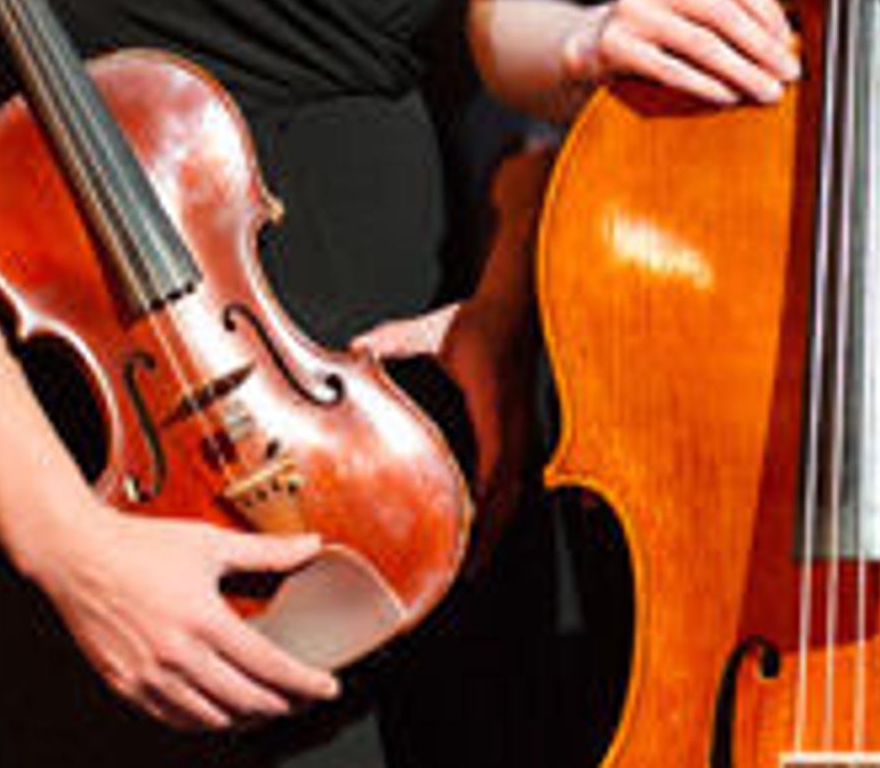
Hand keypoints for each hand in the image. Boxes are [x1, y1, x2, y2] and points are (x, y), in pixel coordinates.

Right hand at [25, 500, 339, 728]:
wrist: (76, 555)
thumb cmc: (139, 544)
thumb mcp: (209, 542)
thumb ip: (265, 551)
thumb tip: (311, 546)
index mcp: (203, 619)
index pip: (269, 666)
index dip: (304, 683)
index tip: (326, 688)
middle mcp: (177, 655)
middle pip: (246, 701)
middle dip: (283, 706)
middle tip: (301, 701)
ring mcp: (149, 676)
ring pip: (212, 719)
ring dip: (246, 720)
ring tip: (265, 708)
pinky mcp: (126, 686)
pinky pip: (175, 719)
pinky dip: (204, 722)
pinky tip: (217, 712)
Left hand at [352, 288, 534, 552]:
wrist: (518, 305)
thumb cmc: (482, 322)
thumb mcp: (434, 332)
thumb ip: (394, 340)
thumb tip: (356, 348)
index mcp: (494, 412)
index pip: (493, 474)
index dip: (481, 513)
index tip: (464, 543)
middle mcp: (514, 429)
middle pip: (508, 498)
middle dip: (490, 539)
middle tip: (464, 573)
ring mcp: (522, 431)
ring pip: (517, 493)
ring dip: (499, 527)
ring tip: (477, 560)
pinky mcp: (522, 429)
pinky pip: (518, 478)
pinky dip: (505, 506)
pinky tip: (490, 521)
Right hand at [569, 0, 802, 104]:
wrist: (600, 38)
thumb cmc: (666, 14)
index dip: (770, 14)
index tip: (792, 42)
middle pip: (723, 13)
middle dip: (764, 48)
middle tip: (790, 73)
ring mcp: (630, 8)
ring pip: (702, 44)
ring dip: (743, 72)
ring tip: (769, 92)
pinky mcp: (615, 43)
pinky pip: (671, 69)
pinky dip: (706, 85)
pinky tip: (730, 96)